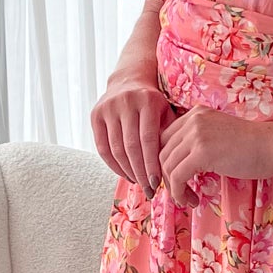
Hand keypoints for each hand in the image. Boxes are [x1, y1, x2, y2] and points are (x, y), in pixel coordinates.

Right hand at [91, 70, 172, 194]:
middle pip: (131, 146)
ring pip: (116, 149)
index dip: (152, 164)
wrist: (129, 82)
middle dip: (140, 172)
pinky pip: (102, 148)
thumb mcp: (166, 113)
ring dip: (127, 171)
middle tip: (149, 190)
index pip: (148, 139)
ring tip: (139, 183)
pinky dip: (114, 166)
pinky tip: (125, 174)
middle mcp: (125, 102)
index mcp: (147, 100)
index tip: (158, 184)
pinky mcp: (95, 115)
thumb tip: (178, 169)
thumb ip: (171, 135)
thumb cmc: (154, 104)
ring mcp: (108, 108)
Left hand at [158, 105, 272, 206]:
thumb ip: (199, 144)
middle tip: (182, 194)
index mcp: (196, 114)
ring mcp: (196, 134)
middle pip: (162, 152)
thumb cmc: (254, 147)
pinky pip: (176, 176)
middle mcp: (192, 120)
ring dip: (174, 188)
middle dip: (167, 177)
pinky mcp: (202, 152)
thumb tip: (178, 168)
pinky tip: (191, 200)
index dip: (166, 163)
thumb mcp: (219, 137)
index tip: (177, 180)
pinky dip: (179, 192)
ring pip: (166, 166)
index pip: (165, 139)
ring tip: (189, 199)